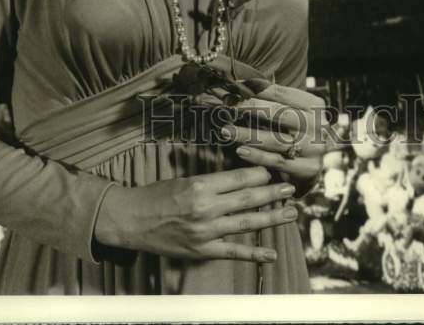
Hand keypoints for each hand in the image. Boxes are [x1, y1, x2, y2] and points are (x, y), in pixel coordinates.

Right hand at [94, 165, 296, 262]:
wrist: (131, 220)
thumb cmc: (156, 195)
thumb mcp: (184, 180)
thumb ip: (211, 182)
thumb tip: (239, 179)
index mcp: (200, 186)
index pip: (238, 178)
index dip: (259, 174)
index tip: (274, 170)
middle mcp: (206, 208)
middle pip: (247, 199)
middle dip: (272, 192)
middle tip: (291, 188)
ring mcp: (205, 232)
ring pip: (246, 223)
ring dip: (271, 218)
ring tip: (291, 213)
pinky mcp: (202, 250)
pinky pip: (233, 252)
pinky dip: (254, 254)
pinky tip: (272, 253)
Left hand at [221, 84, 328, 196]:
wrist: (319, 163)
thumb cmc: (299, 132)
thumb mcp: (294, 111)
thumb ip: (273, 101)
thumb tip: (241, 86)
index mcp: (313, 104)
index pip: (281, 93)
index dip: (256, 89)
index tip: (234, 88)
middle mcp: (316, 124)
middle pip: (279, 113)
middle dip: (250, 108)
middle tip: (228, 105)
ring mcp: (314, 147)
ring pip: (275, 139)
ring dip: (247, 134)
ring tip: (227, 131)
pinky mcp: (308, 168)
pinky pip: (277, 161)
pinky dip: (257, 156)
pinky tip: (241, 151)